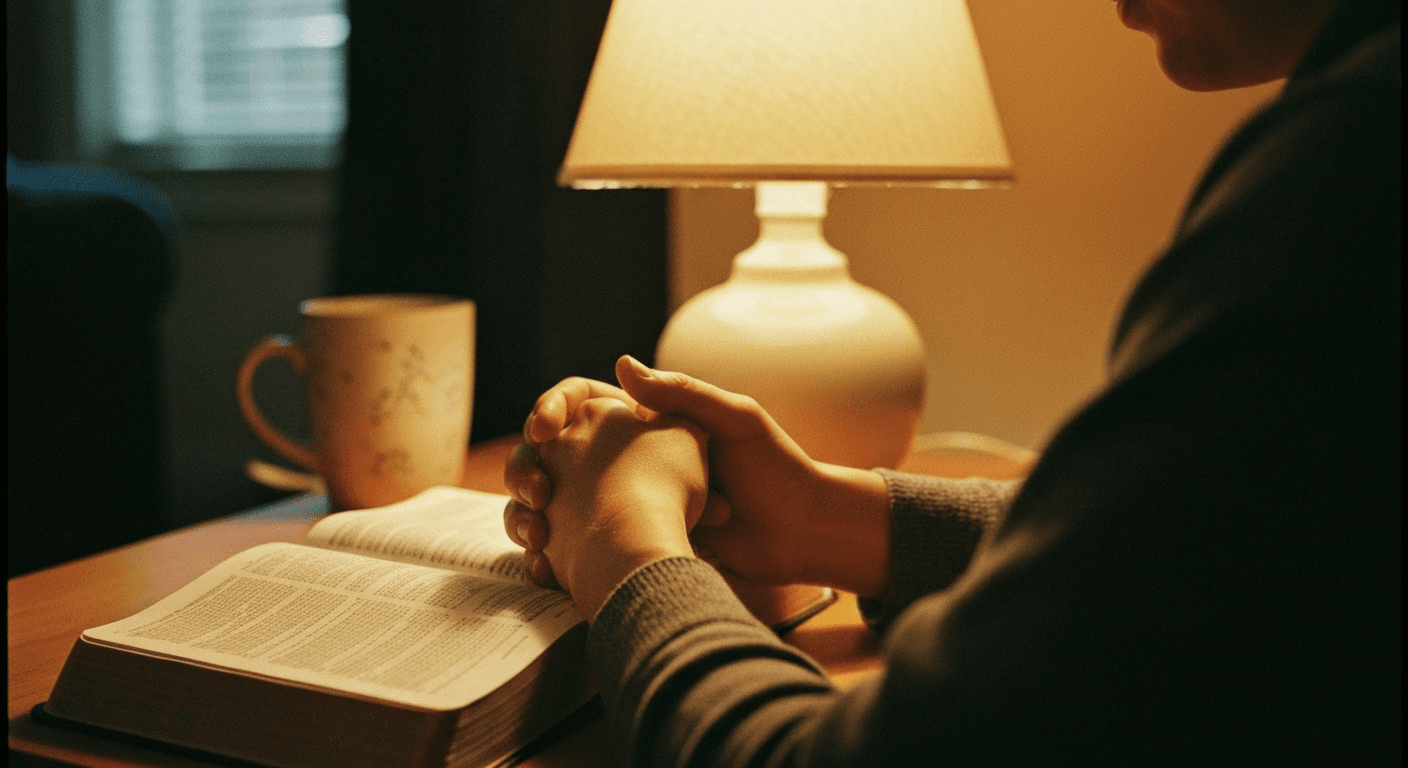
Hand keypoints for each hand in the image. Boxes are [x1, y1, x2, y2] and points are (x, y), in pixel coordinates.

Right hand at [505, 356, 891, 595]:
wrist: (801, 534)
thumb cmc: (777, 468)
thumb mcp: (735, 419)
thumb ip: (682, 394)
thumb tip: (621, 364)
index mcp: (649, 421)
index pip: (579, 403)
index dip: (550, 411)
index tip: (545, 430)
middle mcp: (631, 459)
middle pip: (555, 456)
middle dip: (530, 470)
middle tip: (535, 492)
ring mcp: (629, 504)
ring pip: (559, 505)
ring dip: (534, 517)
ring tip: (539, 534)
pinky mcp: (637, 544)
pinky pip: (583, 547)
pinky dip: (558, 554)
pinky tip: (547, 562)